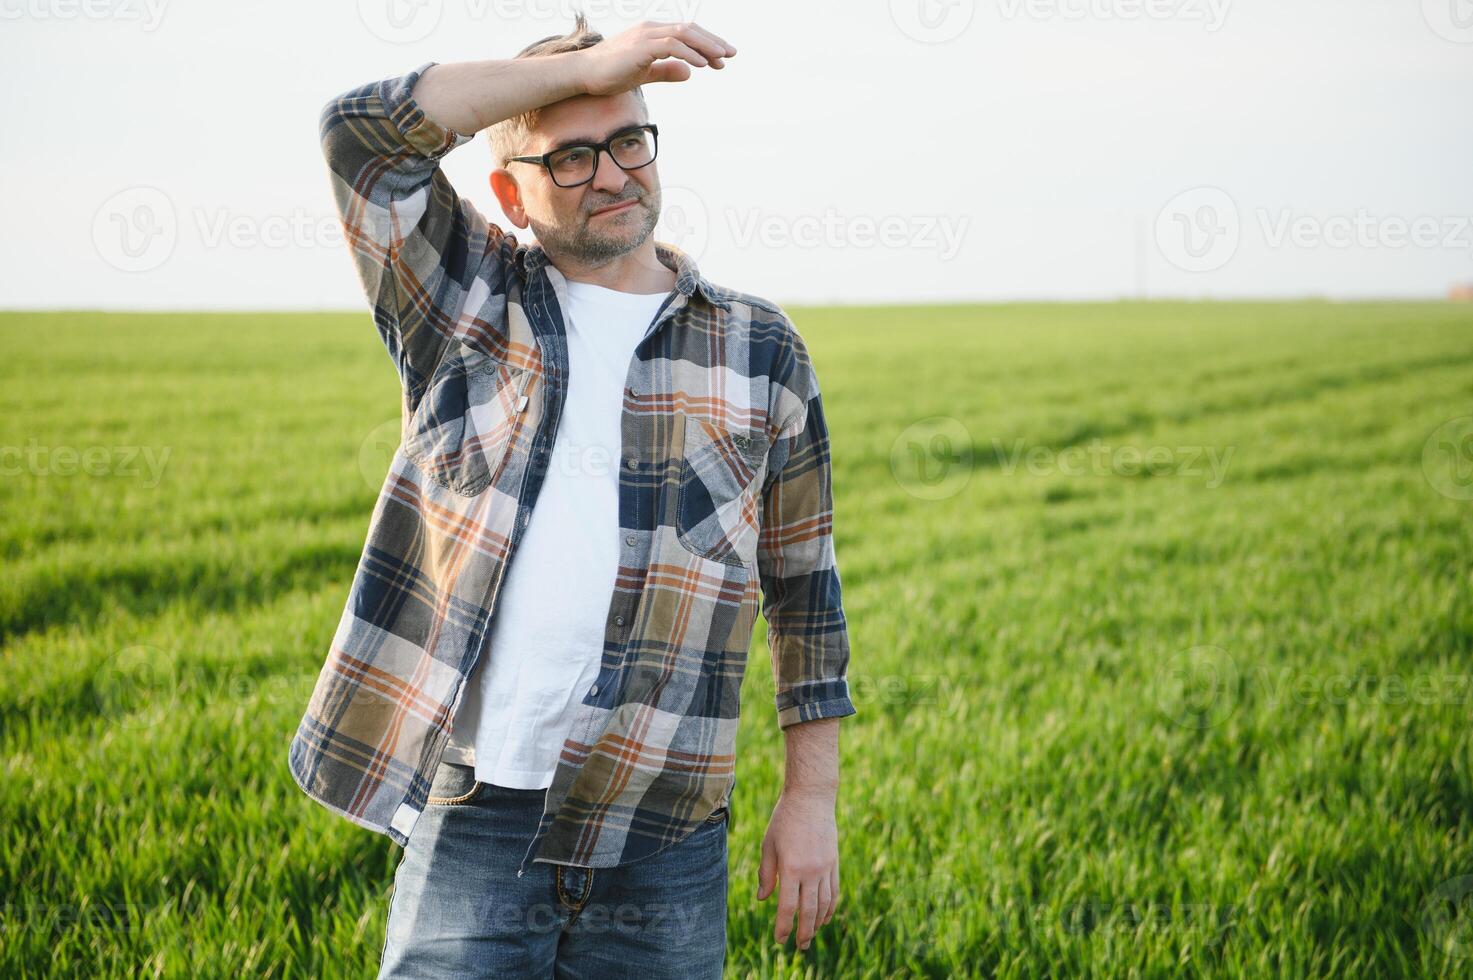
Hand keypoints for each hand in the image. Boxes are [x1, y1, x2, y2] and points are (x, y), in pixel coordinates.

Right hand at [578, 21, 736, 95]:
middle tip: (731, 55)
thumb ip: (666, 71)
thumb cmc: (610, 74)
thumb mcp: (645, 73)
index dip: (707, 43)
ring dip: (705, 46)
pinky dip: (689, 54)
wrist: (583, 74)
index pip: (686, 33)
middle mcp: (651, 29)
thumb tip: (689, 73)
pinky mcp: (641, 47)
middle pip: (690, 29)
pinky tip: (702, 65)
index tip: (723, 57)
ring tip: (721, 59)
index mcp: (652, 33)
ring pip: (684, 34)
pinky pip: (671, 46)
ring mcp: (646, 36)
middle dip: (713, 42)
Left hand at [756, 789, 840, 951]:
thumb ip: (766, 874)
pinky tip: (825, 917)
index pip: (787, 907)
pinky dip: (830, 907)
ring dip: (818, 923)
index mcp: (791, 868)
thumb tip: (764, 899)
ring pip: (824, 904)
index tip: (779, 939)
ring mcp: (825, 867)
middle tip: (799, 947)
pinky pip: (834, 891)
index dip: (783, 926)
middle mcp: (811, 871)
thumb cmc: (784, 820)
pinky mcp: (834, 862)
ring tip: (811, 935)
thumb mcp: (768, 845)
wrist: (811, 798)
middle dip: (803, 932)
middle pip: (808, 911)